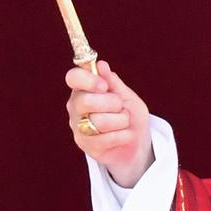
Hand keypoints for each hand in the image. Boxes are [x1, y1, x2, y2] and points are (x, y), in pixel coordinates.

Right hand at [65, 60, 153, 186]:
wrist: (138, 142)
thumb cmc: (130, 115)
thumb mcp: (127, 96)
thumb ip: (113, 82)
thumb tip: (101, 65)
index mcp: (84, 89)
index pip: (73, 77)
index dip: (88, 79)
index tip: (104, 86)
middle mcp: (76, 107)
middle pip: (85, 101)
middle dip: (112, 103)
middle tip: (120, 107)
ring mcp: (78, 127)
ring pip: (99, 121)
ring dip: (121, 121)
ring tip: (124, 122)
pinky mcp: (85, 146)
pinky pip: (107, 138)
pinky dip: (123, 136)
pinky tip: (124, 135)